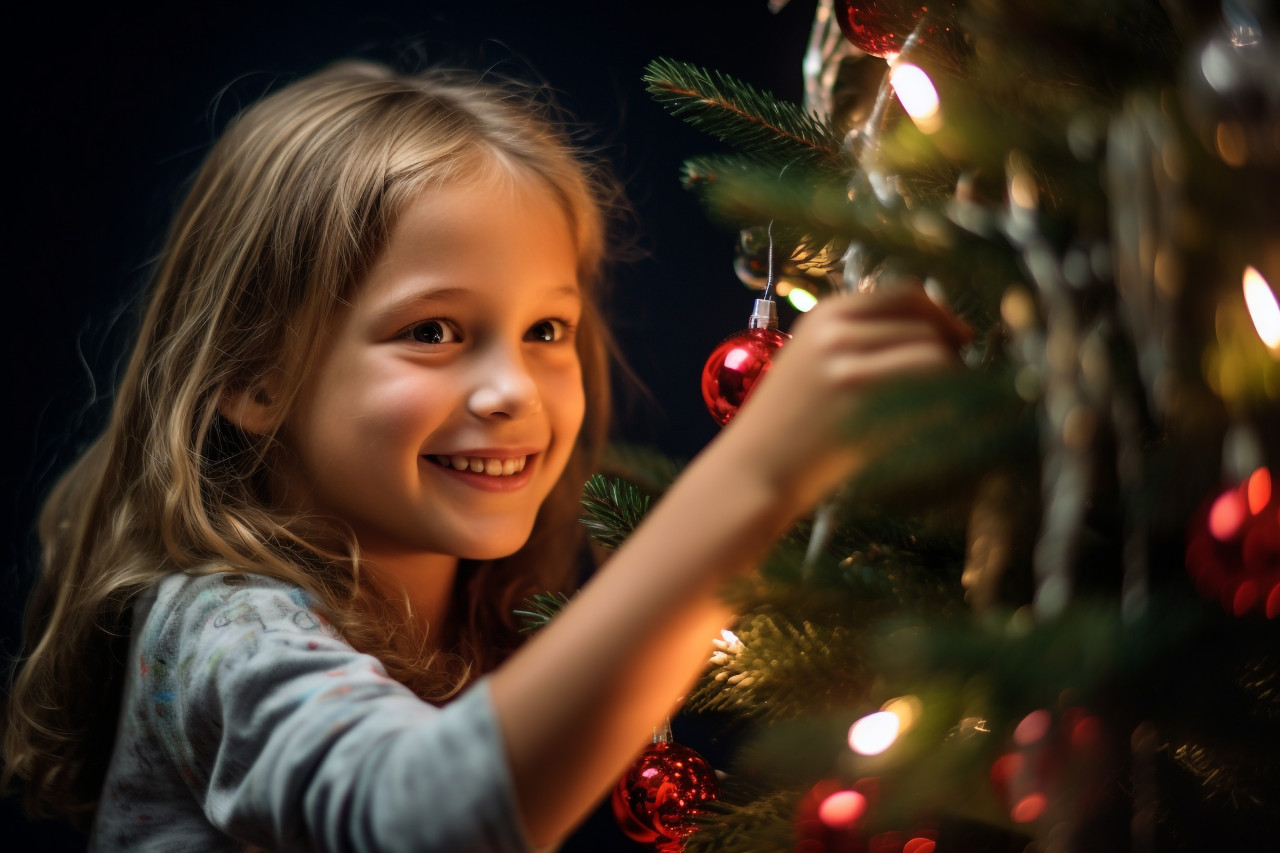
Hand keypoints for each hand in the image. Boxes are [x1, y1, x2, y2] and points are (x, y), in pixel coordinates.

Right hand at [718, 285, 972, 512]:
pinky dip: (947, 406)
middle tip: (955, 383)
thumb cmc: (787, 424)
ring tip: (947, 405)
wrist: (754, 471)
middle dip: (951, 353)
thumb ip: (861, 337)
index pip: (905, 293)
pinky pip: (928, 393)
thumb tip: (937, 332)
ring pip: (934, 356)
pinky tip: (938, 423)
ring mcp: (847, 367)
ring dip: (954, 381)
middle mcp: (835, 332)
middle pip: (926, 325)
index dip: (942, 314)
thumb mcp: (813, 359)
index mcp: (824, 313)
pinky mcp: (862, 407)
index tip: (957, 339)